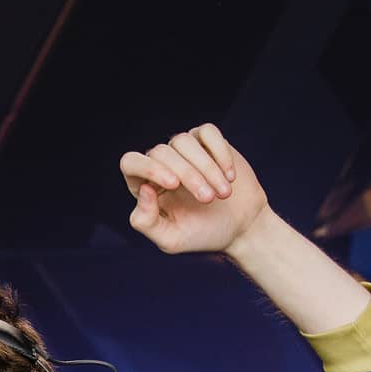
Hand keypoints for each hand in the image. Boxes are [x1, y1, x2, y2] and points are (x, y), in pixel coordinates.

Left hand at [119, 125, 269, 254]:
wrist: (241, 227)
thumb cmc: (202, 235)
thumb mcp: (171, 239)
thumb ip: (147, 222)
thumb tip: (143, 189)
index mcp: (144, 185)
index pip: (130, 163)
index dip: (148, 168)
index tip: (174, 184)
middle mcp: (161, 163)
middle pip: (161, 152)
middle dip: (188, 176)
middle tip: (208, 199)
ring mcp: (183, 150)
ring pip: (184, 140)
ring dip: (207, 167)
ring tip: (224, 193)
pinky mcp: (207, 141)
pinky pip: (207, 131)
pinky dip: (219, 151)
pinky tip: (230, 175)